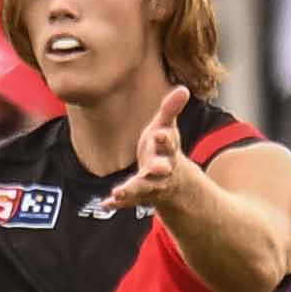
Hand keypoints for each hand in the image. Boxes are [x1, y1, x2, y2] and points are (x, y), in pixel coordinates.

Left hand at [103, 87, 198, 213]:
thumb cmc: (163, 148)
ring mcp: (151, 185)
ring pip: (144, 188)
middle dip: (158, 167)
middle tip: (156, 168)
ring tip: (118, 191)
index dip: (165, 139)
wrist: (172, 181)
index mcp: (168, 150)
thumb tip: (183, 88)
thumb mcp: (166, 128)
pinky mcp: (139, 197)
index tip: (160, 134)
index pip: (169, 144)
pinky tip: (106, 203)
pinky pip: (129, 201)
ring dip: (132, 189)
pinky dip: (119, 202)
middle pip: (161, 169)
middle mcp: (162, 169)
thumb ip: (170, 110)